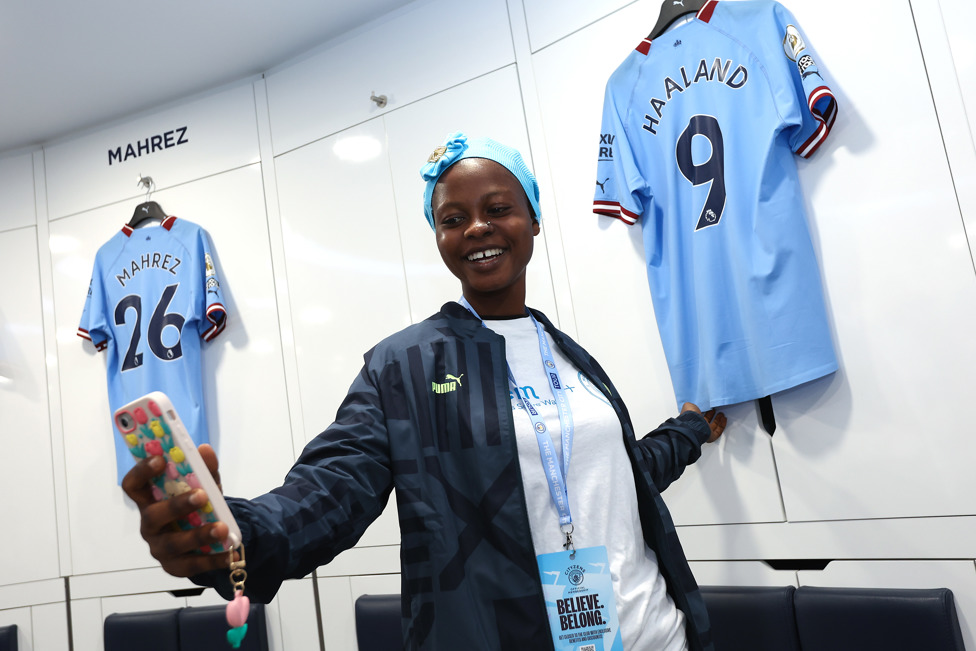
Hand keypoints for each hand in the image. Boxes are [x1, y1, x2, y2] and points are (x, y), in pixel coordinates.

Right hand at [121, 444, 236, 576]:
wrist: (208, 538)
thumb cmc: (198, 507)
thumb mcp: (205, 486)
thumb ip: (205, 470)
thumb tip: (205, 450)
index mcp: (151, 500)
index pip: (133, 485)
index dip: (142, 472)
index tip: (160, 460)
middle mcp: (150, 524)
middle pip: (153, 516)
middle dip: (177, 505)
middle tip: (202, 495)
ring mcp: (160, 547)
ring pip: (174, 543)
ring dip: (199, 535)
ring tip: (222, 528)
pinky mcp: (175, 566)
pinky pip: (192, 564)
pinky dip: (213, 559)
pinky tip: (230, 552)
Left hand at [681, 403, 726, 442]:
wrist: (692, 425)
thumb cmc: (690, 416)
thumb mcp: (689, 406)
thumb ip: (692, 406)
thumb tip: (693, 406)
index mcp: (693, 420)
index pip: (700, 416)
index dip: (706, 412)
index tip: (710, 408)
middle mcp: (699, 426)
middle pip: (707, 421)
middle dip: (713, 416)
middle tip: (717, 411)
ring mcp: (705, 432)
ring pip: (714, 426)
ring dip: (718, 420)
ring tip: (722, 414)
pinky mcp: (711, 436)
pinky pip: (718, 431)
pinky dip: (722, 425)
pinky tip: (724, 419)